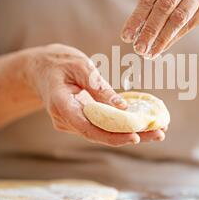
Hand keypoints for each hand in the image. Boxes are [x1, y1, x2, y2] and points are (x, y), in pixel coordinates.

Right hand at [26, 44, 164, 146]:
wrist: (39, 69)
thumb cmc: (58, 62)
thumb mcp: (80, 65)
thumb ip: (98, 85)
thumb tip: (122, 106)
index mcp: (61, 105)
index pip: (87, 127)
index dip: (111, 136)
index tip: (134, 136)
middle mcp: (65, 120)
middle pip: (99, 135)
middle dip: (130, 137)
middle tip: (159, 135)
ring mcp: (72, 123)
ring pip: (102, 133)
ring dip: (129, 133)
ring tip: (158, 131)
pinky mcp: (79, 120)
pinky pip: (101, 127)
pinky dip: (121, 127)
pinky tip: (143, 125)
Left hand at [121, 0, 198, 58]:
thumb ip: (157, 6)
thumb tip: (134, 32)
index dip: (137, 16)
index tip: (126, 35)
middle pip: (163, 4)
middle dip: (148, 29)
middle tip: (137, 47)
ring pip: (176, 17)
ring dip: (159, 37)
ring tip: (147, 52)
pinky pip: (188, 24)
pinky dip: (172, 39)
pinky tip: (161, 49)